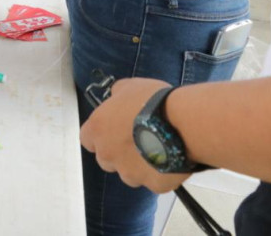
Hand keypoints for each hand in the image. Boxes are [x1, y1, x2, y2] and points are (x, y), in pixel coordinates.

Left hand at [80, 78, 190, 192]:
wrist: (182, 122)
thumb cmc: (153, 102)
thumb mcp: (129, 87)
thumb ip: (117, 94)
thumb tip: (116, 96)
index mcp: (97, 130)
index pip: (88, 139)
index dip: (101, 135)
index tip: (113, 130)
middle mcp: (108, 154)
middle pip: (107, 159)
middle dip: (119, 152)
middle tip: (138, 139)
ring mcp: (129, 173)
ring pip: (130, 174)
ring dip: (139, 165)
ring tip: (158, 148)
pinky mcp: (153, 184)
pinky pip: (154, 181)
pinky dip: (161, 172)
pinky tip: (172, 157)